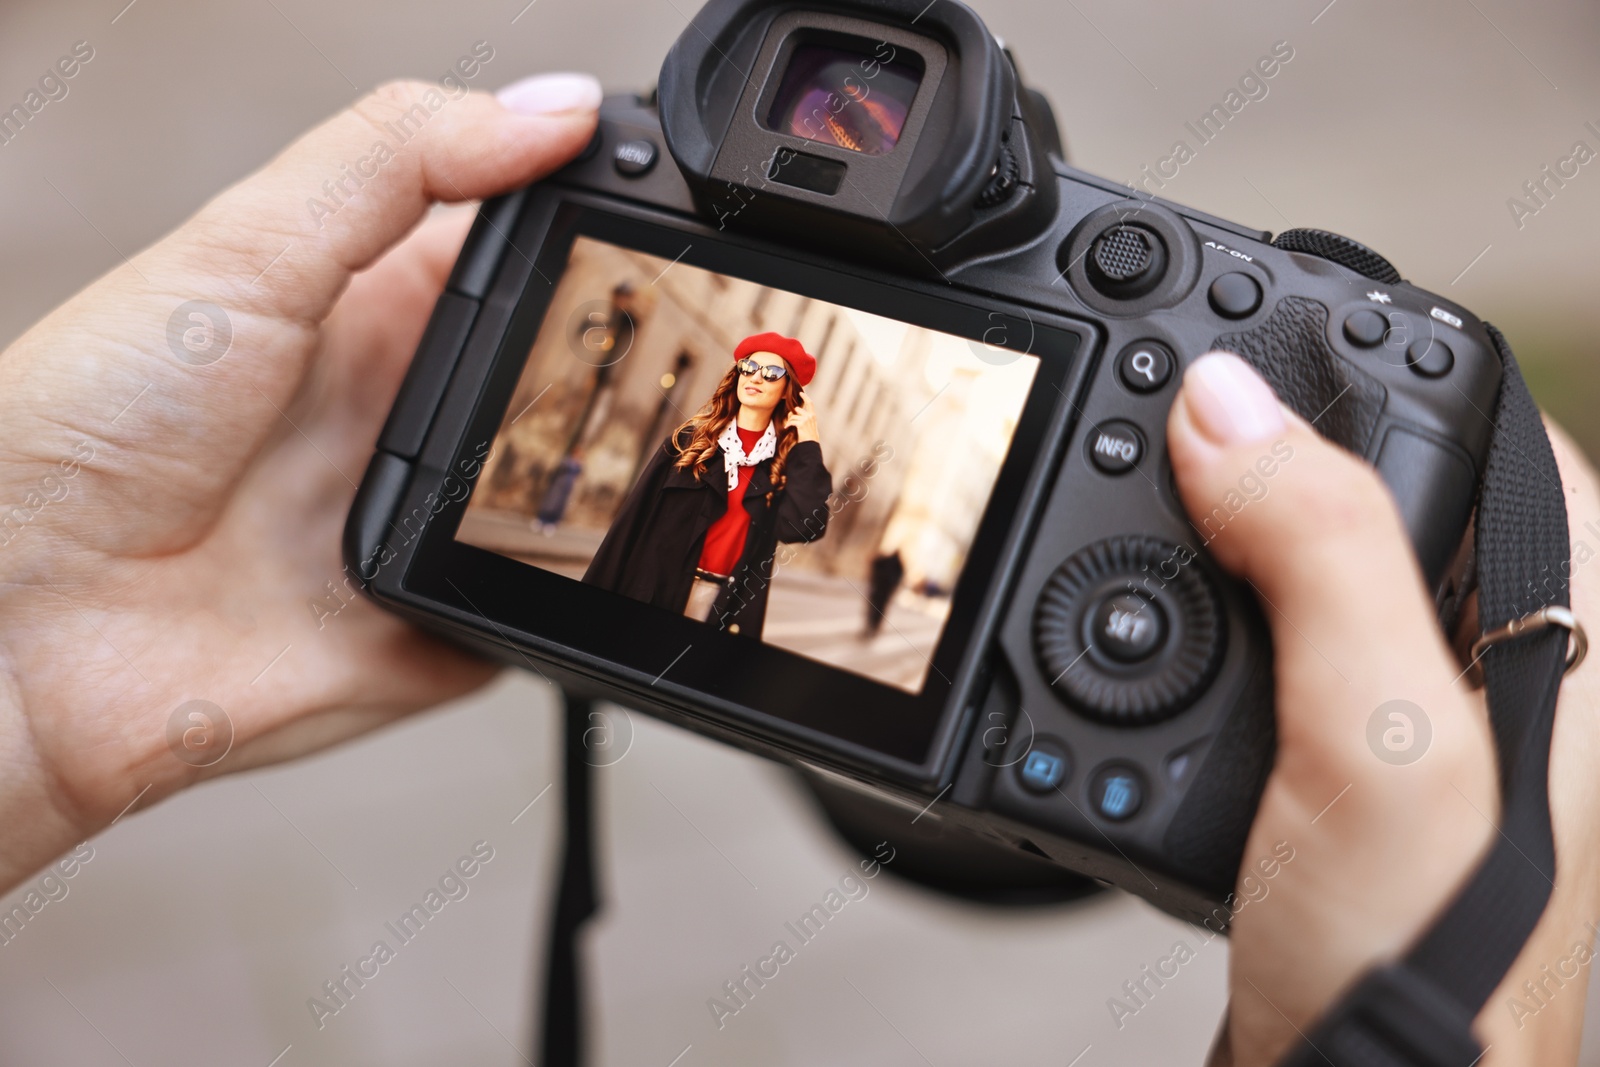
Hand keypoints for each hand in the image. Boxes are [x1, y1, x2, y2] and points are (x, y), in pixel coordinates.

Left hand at [0, 73, 600, 892]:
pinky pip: (525, 624)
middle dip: (628, 376)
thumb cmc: (86, 422)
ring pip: (561, 506)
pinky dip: (563, 617)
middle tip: (702, 362)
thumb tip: (551, 106)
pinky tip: (593, 590)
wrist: (18, 625)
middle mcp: (400, 419)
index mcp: (365, 311)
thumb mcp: (247, 250)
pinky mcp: (425, 631)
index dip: (593, 230)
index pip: (515, 253)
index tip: (670, 215)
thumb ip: (400, 161)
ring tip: (672, 475)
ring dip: (604, 496)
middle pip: (562, 384)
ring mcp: (419, 528)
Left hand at [786, 392, 819, 442]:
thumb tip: (795, 412)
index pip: (810, 403)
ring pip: (793, 416)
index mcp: (813, 416)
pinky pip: (791, 421)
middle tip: (790, 420)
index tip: (801, 393)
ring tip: (788, 425)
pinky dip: (788, 424)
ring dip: (789, 421)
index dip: (805, 397)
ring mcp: (806, 419)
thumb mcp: (810, 425)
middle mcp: (810, 416)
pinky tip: (787, 427)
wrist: (810, 443)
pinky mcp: (801, 424)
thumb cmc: (809, 436)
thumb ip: (805, 418)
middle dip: (792, 414)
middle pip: (798, 409)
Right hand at [1167, 353, 1599, 1066]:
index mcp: (1582, 637)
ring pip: (1341, 570)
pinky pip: (1293, 649)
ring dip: (1247, 525)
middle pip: (1414, 491)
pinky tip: (1167, 624)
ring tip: (1158, 485)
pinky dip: (1222, 615)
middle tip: (1186, 400)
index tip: (1279, 327)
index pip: (1513, 437)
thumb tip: (1224, 401)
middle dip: (1297, 441)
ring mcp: (1441, 730)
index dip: (1396, 365)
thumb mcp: (1378, 742)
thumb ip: (1322, 552)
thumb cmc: (1425, 963)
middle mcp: (1524, 672)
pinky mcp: (1361, 778)